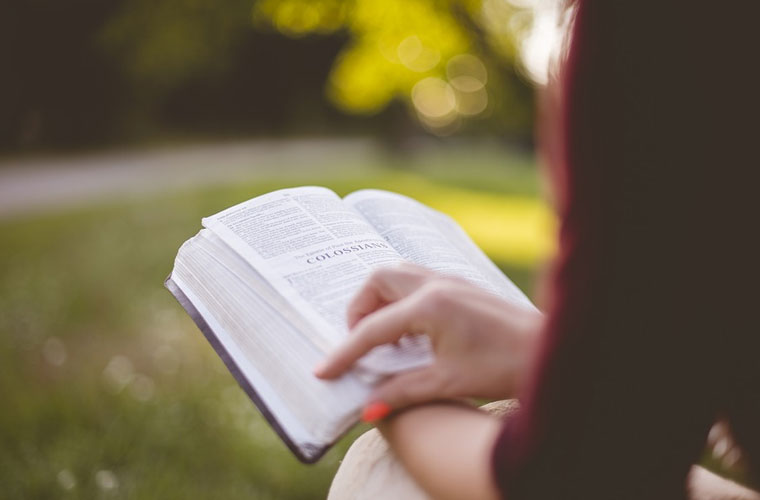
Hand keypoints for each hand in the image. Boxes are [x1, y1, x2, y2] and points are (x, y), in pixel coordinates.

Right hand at [314, 263, 541, 411]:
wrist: (550, 351)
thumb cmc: (505, 366)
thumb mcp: (448, 382)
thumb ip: (402, 392)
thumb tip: (367, 409)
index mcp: (429, 306)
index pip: (372, 328)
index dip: (345, 352)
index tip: (323, 371)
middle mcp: (436, 284)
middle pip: (378, 280)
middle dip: (359, 309)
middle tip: (359, 343)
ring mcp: (451, 280)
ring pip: (398, 275)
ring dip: (380, 300)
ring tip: (383, 336)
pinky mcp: (461, 286)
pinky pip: (417, 281)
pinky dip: (401, 300)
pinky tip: (411, 331)